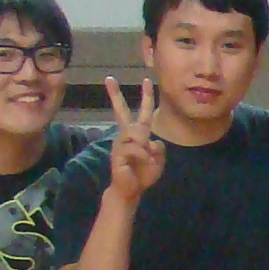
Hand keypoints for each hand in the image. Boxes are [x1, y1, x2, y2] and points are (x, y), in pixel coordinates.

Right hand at [103, 76, 164, 199]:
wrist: (130, 190)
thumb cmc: (142, 175)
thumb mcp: (158, 162)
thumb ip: (159, 150)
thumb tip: (153, 141)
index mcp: (138, 135)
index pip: (143, 112)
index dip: (146, 97)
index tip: (146, 80)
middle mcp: (127, 135)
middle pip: (121, 112)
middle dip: (115, 95)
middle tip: (109, 78)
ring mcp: (120, 143)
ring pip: (136, 135)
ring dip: (145, 149)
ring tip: (145, 162)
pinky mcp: (117, 153)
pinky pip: (135, 149)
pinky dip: (143, 157)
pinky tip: (141, 165)